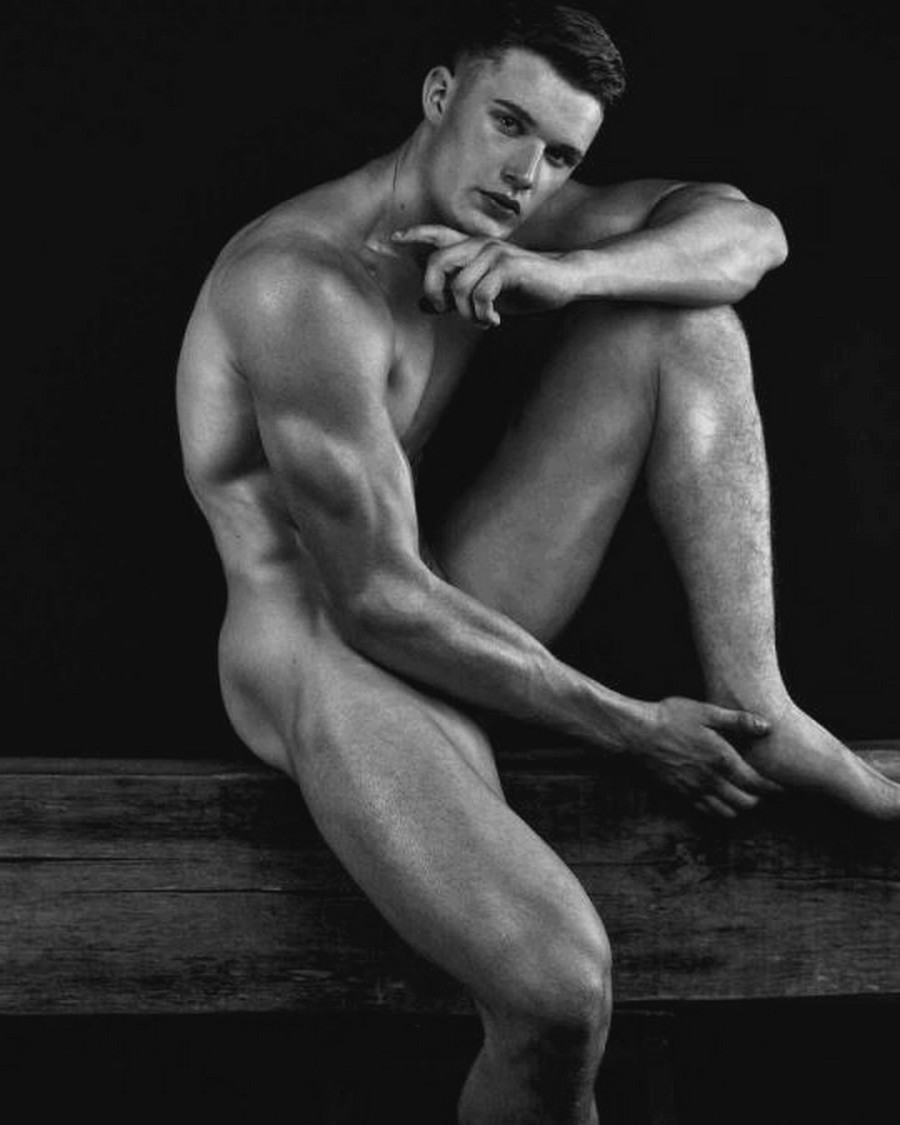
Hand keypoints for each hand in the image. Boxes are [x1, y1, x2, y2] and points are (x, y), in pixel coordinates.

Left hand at [392, 225, 579, 327]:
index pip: (438, 235)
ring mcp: (493, 254)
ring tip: (482, 321)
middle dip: (435, 294)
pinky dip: (483, 315)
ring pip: (458, 287)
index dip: (416, 235)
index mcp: (472, 248)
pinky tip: (494, 320)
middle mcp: (479, 245)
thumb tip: (424, 306)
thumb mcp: (487, 292)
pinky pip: (480, 295)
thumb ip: (456, 296)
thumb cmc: (524, 287)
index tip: (395, 239)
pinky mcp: (508, 267)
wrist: (564, 280)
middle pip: (436, 263)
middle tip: (448, 312)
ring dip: (466, 314)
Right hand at [631, 697, 781, 817]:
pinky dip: (719, 810)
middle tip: (763, 789)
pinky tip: (719, 798)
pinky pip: (706, 811)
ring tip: (743, 795)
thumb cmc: (671, 718)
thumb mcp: (706, 712)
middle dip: (758, 798)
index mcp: (722, 760)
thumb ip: (738, 721)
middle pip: (745, 803)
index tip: (783, 786)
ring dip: (739, 806)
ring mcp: (695, 790)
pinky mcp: (681, 794)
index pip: (757, 783)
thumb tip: (767, 727)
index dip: (773, 788)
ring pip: (727, 812)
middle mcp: (711, 780)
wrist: (637, 733)